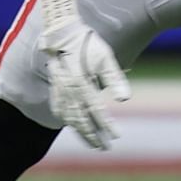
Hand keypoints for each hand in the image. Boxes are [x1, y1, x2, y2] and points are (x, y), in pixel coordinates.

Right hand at [34, 0, 129, 148]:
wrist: (63, 33)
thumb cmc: (89, 45)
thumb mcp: (106, 58)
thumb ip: (115, 79)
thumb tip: (124, 99)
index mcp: (83, 83)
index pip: (97, 111)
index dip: (106, 125)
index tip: (116, 136)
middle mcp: (69, 90)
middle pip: (81, 119)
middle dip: (93, 136)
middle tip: (104, 148)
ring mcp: (60, 90)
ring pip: (69, 117)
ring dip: (80, 132)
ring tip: (92, 143)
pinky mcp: (55, 87)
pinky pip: (59, 109)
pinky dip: (66, 120)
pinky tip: (72, 125)